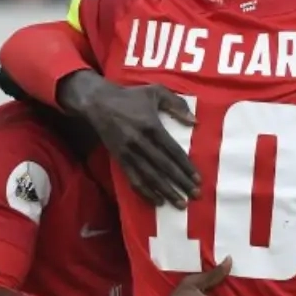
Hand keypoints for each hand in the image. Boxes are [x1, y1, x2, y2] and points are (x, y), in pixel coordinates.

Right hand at [60, 71, 199, 206]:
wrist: (98, 102)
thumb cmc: (131, 96)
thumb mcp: (156, 91)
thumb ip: (177, 104)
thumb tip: (195, 122)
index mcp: (151, 126)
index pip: (173, 151)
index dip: (186, 166)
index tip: (198, 179)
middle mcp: (140, 142)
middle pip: (164, 167)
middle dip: (181, 183)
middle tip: (195, 195)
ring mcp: (128, 152)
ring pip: (150, 177)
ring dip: (166, 191)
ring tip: (180, 204)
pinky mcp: (119, 159)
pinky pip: (133, 179)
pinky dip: (145, 192)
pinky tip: (157, 201)